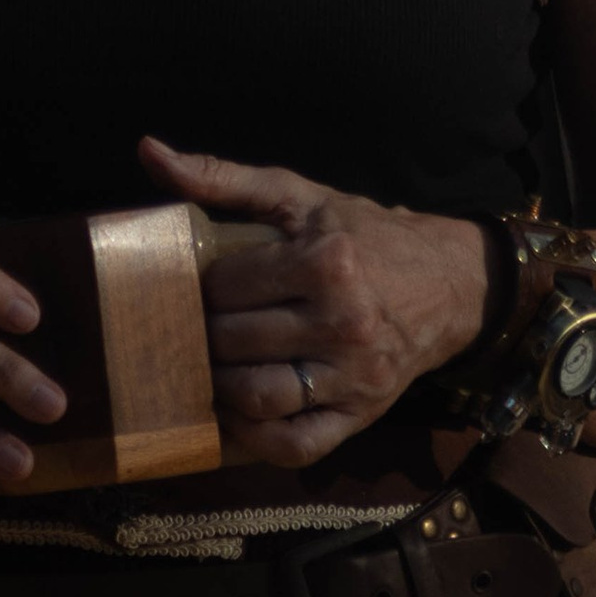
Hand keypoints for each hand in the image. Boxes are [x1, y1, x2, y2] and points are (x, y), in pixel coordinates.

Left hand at [143, 139, 492, 466]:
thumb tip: (149, 151)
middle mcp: (344, 321)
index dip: (200, 288)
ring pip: (260, 396)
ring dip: (219, 388)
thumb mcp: (296, 195)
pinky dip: (256, 440)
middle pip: (237, 341)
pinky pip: (297, 445)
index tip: (196, 287)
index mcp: (326, 262)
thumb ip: (222, 176)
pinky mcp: (361, 416)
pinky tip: (235, 415)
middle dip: (202, 336)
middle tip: (188, 330)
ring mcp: (355, 376)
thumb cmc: (360, 234)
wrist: (446, 283)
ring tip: (206, 368)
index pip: (228, 287)